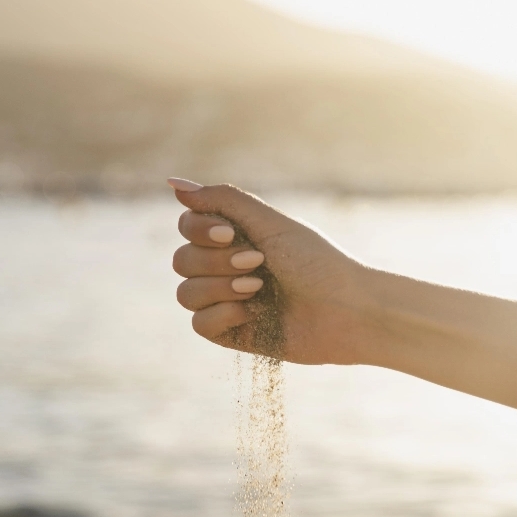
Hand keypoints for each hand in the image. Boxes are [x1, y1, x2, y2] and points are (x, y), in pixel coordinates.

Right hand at [168, 179, 368, 363]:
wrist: (345, 311)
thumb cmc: (315, 263)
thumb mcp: (269, 223)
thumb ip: (221, 200)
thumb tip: (172, 183)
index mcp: (235, 237)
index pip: (187, 227)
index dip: (200, 231)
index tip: (231, 234)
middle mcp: (226, 268)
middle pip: (181, 260)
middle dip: (217, 262)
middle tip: (258, 264)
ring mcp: (226, 301)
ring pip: (186, 293)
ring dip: (220, 288)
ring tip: (257, 289)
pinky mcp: (231, 333)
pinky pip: (198, 324)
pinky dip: (223, 315)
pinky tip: (254, 314)